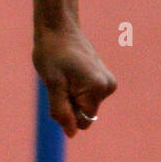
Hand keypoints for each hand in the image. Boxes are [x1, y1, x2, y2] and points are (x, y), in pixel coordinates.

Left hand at [32, 22, 116, 137]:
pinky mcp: (104, 80)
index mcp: (97, 89)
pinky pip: (86, 98)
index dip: (66, 112)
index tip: (59, 90)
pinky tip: (70, 73)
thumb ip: (62, 111)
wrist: (58, 27)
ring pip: (85, 107)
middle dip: (69, 105)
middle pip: (84, 115)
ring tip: (64, 76)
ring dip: (70, 97)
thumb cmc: (52, 53)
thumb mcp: (52, 84)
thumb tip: (71, 134)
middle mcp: (108, 87)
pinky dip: (75, 91)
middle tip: (59, 82)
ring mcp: (108, 83)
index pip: (81, 122)